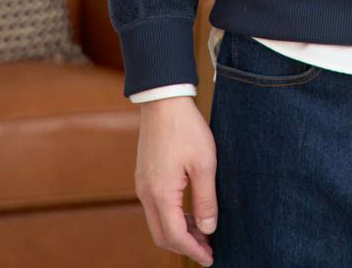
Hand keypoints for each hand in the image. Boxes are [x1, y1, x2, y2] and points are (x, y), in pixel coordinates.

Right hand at [134, 95, 217, 266]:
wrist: (163, 100)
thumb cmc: (185, 128)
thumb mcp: (204, 164)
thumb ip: (205, 199)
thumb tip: (208, 228)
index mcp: (160, 193)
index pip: (174, 236)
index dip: (193, 250)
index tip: (209, 258)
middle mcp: (146, 193)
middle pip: (162, 235)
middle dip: (184, 246)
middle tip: (207, 249)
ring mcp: (143, 185)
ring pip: (158, 222)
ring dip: (178, 231)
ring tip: (202, 231)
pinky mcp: (144, 176)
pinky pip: (155, 207)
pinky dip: (171, 217)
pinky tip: (189, 211)